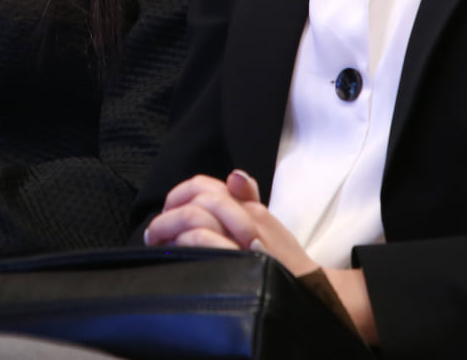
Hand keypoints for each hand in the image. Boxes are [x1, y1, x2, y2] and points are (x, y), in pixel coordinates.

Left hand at [143, 170, 317, 276]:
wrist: (311, 291)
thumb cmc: (284, 261)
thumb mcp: (267, 225)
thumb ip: (248, 200)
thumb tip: (234, 176)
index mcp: (248, 205)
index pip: (204, 184)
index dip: (178, 195)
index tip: (167, 211)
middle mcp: (246, 215)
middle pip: (198, 196)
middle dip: (169, 213)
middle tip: (155, 232)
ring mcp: (243, 236)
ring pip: (198, 215)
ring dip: (171, 227)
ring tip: (160, 243)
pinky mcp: (240, 258)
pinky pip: (205, 239)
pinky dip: (187, 242)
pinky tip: (180, 252)